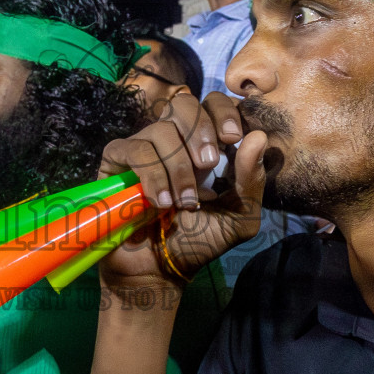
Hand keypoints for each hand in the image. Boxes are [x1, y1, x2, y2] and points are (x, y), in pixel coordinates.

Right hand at [96, 92, 265, 291]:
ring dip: (178, 167)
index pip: (213, 104)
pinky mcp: (116, 161)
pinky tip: (161, 202)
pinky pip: (133, 149)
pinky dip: (152, 175)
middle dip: (201, 131)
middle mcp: (173, 140)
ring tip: (185, 202)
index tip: (233, 138)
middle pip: (185, 103)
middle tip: (209, 165)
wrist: (158, 270)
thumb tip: (257, 136)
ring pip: (160, 129)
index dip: (224, 111)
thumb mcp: (238, 216)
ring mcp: (143, 148)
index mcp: (205, 145)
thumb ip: (251, 179)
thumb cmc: (198, 242)